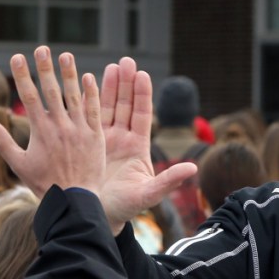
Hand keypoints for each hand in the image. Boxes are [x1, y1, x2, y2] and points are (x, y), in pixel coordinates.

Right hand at [0, 47, 103, 195]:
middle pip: (51, 90)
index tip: (18, 56)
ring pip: (74, 96)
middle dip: (45, 68)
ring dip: (70, 74)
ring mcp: (79, 130)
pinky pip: (94, 110)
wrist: (73, 200)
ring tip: (66, 55)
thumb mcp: (19, 164)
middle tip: (42, 48)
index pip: (29, 96)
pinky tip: (89, 77)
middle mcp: (60, 126)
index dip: (23, 75)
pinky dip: (92, 93)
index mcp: (40, 131)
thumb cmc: (44, 184)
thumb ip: (3, 142)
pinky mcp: (95, 136)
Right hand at [99, 57, 196, 233]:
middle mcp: (123, 140)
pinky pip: (90, 118)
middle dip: (127, 83)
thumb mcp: (147, 194)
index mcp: (138, 148)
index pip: (142, 115)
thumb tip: (193, 168)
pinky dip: (89, 101)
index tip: (142, 74)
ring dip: (111, 86)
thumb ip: (168, 181)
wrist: (97, 217)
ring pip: (109, 108)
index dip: (142, 95)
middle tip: (127, 61)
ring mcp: (106, 140)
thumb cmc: (124, 209)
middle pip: (126, 106)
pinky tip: (86, 83)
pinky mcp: (89, 143)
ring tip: (112, 65)